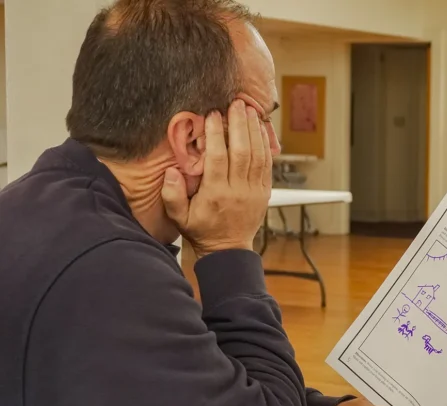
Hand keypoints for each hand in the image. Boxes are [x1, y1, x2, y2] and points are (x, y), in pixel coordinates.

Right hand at [161, 99, 271, 257]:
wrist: (228, 249)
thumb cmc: (202, 230)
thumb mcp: (179, 217)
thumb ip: (172, 195)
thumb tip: (170, 172)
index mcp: (216, 194)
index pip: (217, 158)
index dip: (215, 134)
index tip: (212, 115)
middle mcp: (238, 190)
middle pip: (241, 151)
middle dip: (239, 125)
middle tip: (236, 104)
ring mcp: (254, 190)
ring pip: (257, 155)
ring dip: (254, 130)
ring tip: (249, 110)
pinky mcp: (264, 191)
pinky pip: (267, 164)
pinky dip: (265, 145)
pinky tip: (261, 129)